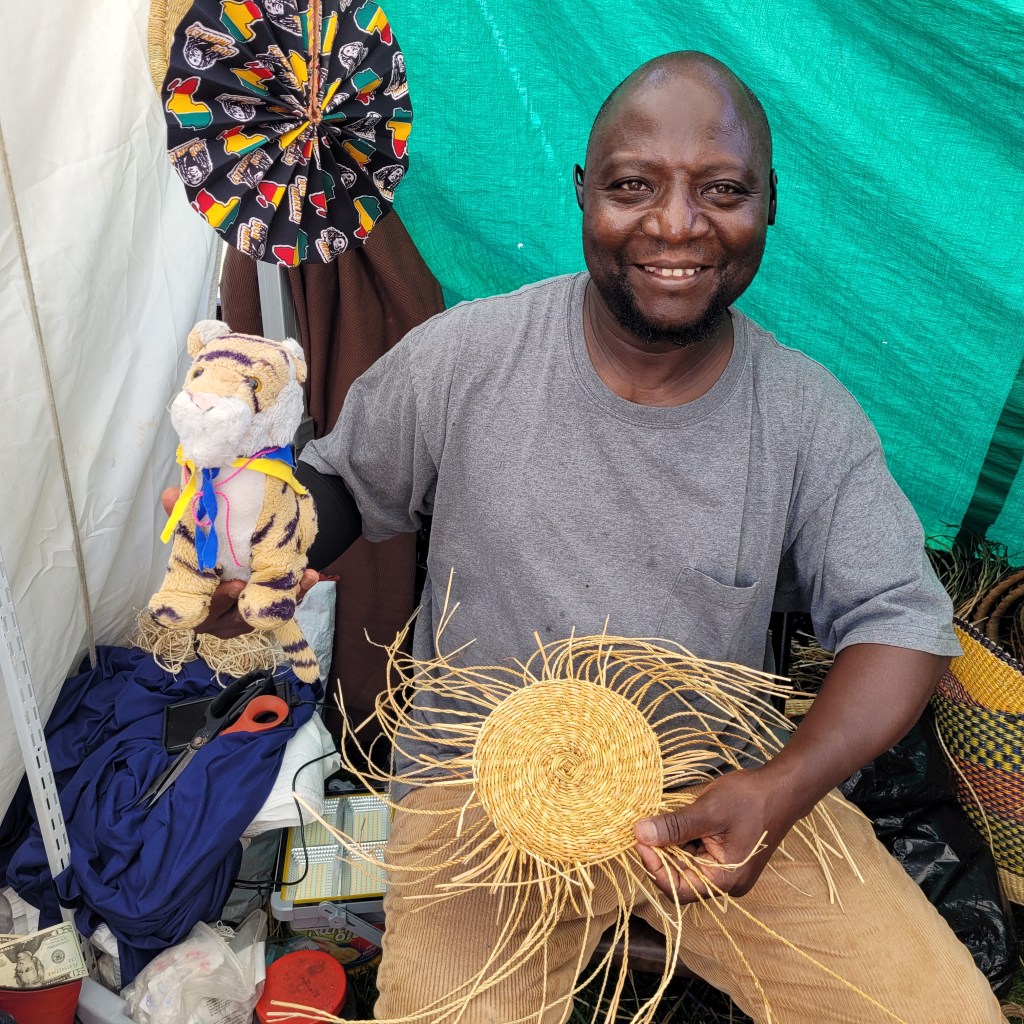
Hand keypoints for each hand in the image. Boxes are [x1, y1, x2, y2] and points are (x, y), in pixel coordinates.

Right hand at [159, 488, 317, 637]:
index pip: (203, 613)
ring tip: (301, 578)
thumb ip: (186, 522)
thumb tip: (170, 493)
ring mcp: (243, 621)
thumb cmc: (209, 557)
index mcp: (196, 607)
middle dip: (259, 603)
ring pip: (265, 615)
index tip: (237, 585)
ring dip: (286, 596)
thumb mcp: (200, 540)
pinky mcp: (265, 615)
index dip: (220, 602)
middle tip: (274, 583)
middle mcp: (219, 620)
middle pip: (239, 619)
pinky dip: (297, 593)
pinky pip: (283, 608)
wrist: (234, 563)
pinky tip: (309, 576)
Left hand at [633, 767, 797, 903]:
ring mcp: (727, 870)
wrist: (782, 788)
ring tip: (659, 821)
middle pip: (681, 877)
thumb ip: (674, 826)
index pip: (678, 888)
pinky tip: (675, 821)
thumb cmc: (750, 799)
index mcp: (725, 880)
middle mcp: (726, 882)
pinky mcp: (725, 856)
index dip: (654, 867)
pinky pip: (696, 854)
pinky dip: (682, 840)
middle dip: (661, 853)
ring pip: (686, 864)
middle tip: (644, 828)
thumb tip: (639, 834)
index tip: (639, 840)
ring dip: (670, 845)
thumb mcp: (707, 810)